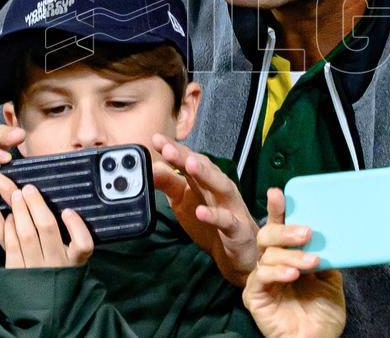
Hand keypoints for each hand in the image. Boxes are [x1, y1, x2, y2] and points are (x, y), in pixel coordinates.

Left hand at [4, 185, 93, 268]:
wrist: (42, 308)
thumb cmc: (59, 276)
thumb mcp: (73, 263)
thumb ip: (73, 241)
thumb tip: (64, 210)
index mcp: (75, 262)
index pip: (83, 244)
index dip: (76, 225)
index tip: (68, 211)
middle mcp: (56, 265)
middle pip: (47, 229)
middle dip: (37, 205)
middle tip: (29, 189)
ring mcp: (35, 269)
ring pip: (26, 234)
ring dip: (21, 211)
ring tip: (17, 196)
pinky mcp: (16, 272)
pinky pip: (12, 245)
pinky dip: (10, 228)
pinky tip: (10, 217)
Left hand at [151, 134, 257, 286]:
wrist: (239, 250)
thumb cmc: (211, 220)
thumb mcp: (183, 201)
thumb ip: (168, 183)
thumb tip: (150, 167)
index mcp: (205, 180)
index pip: (189, 160)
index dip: (173, 150)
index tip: (156, 139)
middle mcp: (219, 188)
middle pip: (204, 168)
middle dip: (187, 157)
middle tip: (169, 149)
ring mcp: (230, 206)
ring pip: (220, 186)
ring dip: (206, 174)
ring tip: (190, 165)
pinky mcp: (237, 229)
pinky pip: (227, 221)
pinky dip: (215, 215)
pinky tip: (201, 212)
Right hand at [243, 188, 345, 337]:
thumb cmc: (322, 314)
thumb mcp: (330, 278)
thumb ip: (325, 256)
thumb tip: (329, 234)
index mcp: (287, 255)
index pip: (279, 228)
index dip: (277, 210)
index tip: (278, 193)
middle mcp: (271, 263)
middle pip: (268, 235)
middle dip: (286, 230)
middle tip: (307, 232)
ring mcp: (261, 279)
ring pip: (268, 255)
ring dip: (292, 255)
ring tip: (312, 261)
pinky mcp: (254, 295)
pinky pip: (261, 276)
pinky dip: (278, 272)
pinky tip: (294, 274)